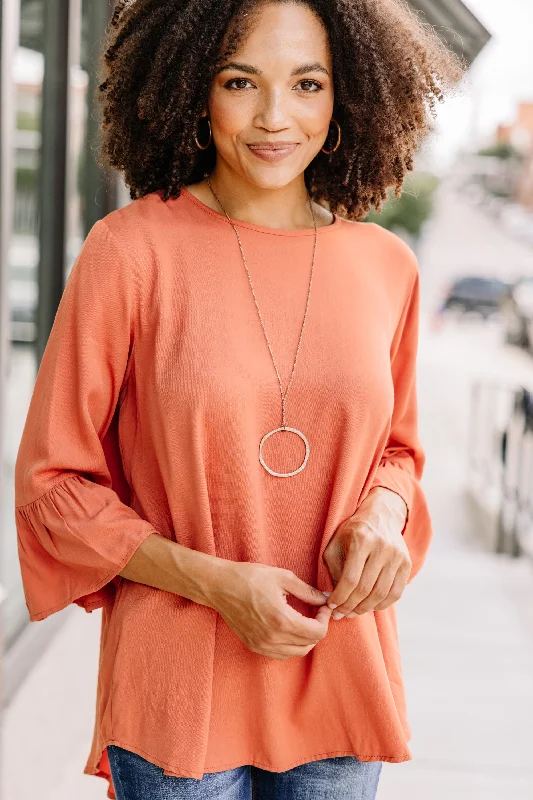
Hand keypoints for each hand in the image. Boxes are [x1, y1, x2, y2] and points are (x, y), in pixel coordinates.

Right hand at [207, 561, 332, 660]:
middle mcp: (273, 637)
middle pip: (310, 643)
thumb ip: (307, 591)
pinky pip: (282, 654)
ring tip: (304, 620)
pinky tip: (290, 629)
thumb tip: (326, 599)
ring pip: (297, 652)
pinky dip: (292, 645)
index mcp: (282, 619)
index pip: (318, 632)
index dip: (325, 619)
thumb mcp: (282, 577)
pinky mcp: (254, 646)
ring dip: (306, 639)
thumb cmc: (249, 577)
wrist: (219, 586)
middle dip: (318, 627)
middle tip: (316, 611)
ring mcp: (262, 644)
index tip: (323, 606)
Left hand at [322, 486, 411, 617]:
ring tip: (353, 612)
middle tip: (341, 614)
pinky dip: (382, 604)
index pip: (350, 578)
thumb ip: (334, 569)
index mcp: (362, 540)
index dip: (340, 597)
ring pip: (381, 594)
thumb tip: (335, 598)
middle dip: (350, 606)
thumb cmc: (353, 532)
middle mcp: (382, 547)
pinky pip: (396, 593)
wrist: (381, 516)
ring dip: (365, 608)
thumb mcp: (336, 543)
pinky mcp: (407, 563)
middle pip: (366, 588)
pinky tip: (370, 606)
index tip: (331, 606)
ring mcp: (397, 556)